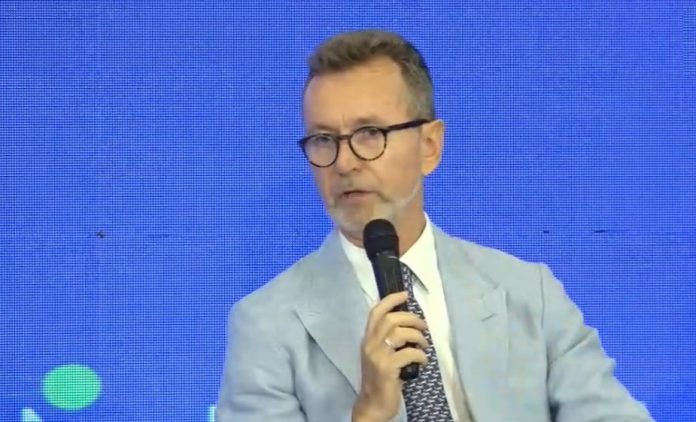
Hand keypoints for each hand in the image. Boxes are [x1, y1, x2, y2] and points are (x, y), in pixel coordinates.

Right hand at [352, 291, 427, 421]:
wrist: (372, 404)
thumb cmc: (380, 379)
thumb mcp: (379, 355)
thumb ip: (387, 340)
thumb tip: (409, 324)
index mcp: (367, 339)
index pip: (375, 312)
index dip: (391, 300)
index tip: (405, 295)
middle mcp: (370, 344)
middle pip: (391, 319)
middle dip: (412, 318)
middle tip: (424, 326)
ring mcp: (378, 356)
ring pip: (401, 333)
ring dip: (418, 336)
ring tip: (425, 345)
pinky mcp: (387, 368)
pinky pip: (409, 353)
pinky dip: (421, 354)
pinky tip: (423, 361)